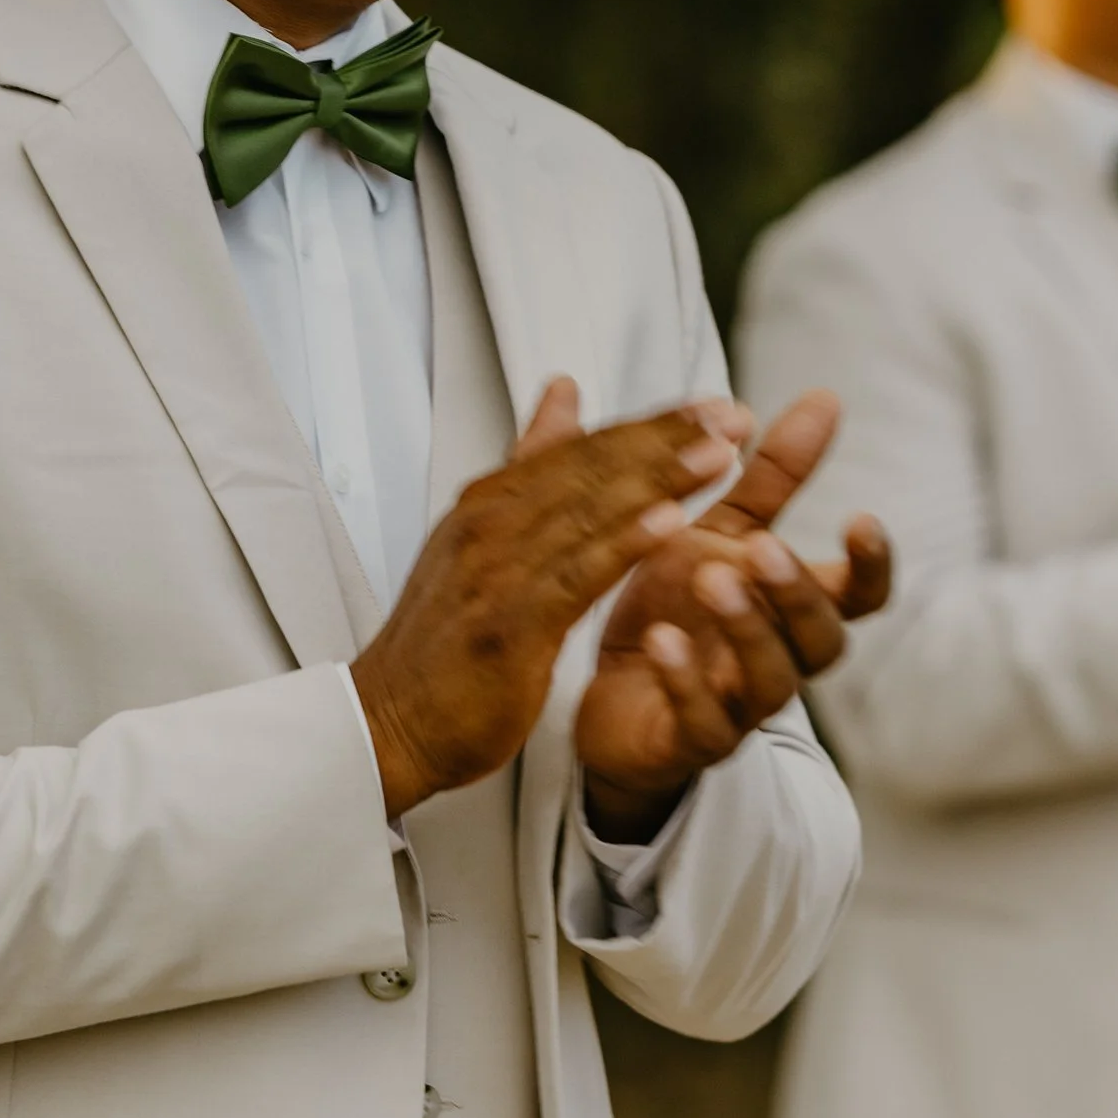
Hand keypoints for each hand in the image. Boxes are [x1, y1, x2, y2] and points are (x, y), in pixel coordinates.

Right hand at [353, 379, 749, 817]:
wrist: (387, 726)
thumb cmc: (444, 642)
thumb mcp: (483, 537)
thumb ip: (530, 464)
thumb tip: (563, 391)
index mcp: (489, 503)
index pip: (580, 448)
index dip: (650, 425)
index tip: (712, 408)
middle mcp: (489, 525)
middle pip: (589, 468)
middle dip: (665, 439)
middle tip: (731, 418)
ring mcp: (496, 573)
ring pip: (587, 512)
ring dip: (657, 478)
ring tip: (718, 455)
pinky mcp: (508, 625)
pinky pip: (574, 575)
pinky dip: (622, 543)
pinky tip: (669, 523)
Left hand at [577, 389, 892, 836]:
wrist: (604, 701)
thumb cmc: (675, 608)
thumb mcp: (718, 533)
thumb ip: (772, 477)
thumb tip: (826, 397)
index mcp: (790, 608)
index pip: (861, 596)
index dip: (873, 565)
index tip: (861, 518)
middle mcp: (778, 659)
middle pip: (822, 638)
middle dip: (797, 592)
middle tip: (760, 548)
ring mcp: (739, 707)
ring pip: (772, 683)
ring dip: (748, 630)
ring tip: (711, 580)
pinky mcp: (689, 744)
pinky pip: (704, 724)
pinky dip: (686, 683)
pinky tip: (662, 640)